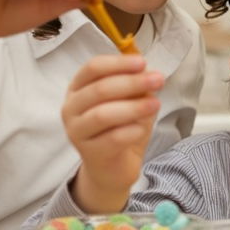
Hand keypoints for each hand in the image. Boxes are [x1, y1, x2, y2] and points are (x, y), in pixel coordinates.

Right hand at [66, 54, 163, 212]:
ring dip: (134, 107)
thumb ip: (135, 85)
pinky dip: (131, 130)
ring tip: (156, 104)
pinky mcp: (89, 153)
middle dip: (132, 82)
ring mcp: (76, 131)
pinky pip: (112, 139)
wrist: (113, 167)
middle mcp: (71, 108)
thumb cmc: (120, 127)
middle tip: (158, 80)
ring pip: (103, 115)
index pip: (93, 68)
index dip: (118, 63)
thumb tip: (148, 72)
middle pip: (99, 89)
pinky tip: (143, 128)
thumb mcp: (129, 101)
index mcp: (78, 88)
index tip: (143, 63)